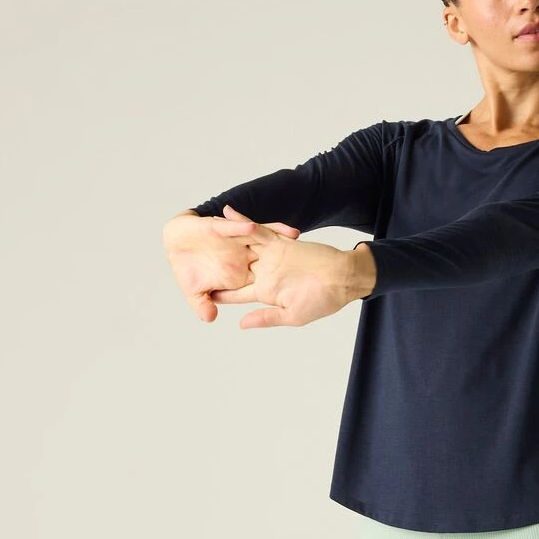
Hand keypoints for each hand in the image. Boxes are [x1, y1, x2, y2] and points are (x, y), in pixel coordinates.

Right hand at [162, 209, 302, 322]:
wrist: (172, 237)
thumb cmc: (182, 264)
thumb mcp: (194, 289)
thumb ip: (204, 304)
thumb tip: (213, 320)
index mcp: (238, 276)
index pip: (257, 283)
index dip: (276, 286)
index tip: (298, 290)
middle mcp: (240, 258)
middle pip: (268, 259)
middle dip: (288, 260)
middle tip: (312, 261)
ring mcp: (233, 241)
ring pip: (260, 239)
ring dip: (277, 236)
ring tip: (295, 236)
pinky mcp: (223, 225)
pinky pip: (239, 224)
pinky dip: (246, 222)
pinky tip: (260, 220)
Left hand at [205, 206, 372, 329]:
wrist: (344, 278)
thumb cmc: (323, 301)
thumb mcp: (292, 316)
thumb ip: (266, 317)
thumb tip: (241, 324)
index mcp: (266, 293)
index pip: (238, 294)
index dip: (221, 294)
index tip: (203, 294)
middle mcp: (266, 273)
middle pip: (236, 267)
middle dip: (216, 262)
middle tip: (194, 255)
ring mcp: (272, 257)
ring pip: (242, 246)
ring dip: (224, 237)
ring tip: (203, 228)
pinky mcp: (280, 243)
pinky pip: (258, 231)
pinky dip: (243, 223)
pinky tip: (227, 214)